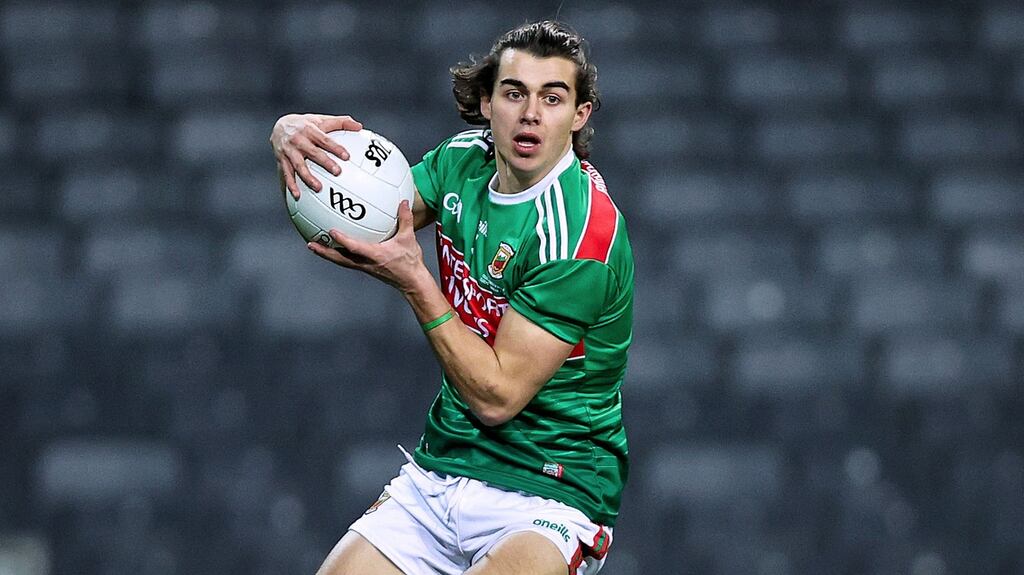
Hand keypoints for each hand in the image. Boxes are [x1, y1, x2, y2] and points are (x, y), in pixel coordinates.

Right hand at [270, 113, 363, 198]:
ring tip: (318, 188)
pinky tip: (297, 195)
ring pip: (299, 165)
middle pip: (313, 152)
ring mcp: (289, 151)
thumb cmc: (306, 125)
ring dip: (308, 177)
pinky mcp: (282, 160)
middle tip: (337, 172)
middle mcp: (298, 140)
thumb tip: (359, 126)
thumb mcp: (321, 120)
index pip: (325, 140)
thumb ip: (341, 123)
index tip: (347, 157)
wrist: (279, 126)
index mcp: (310, 130)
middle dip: (325, 162)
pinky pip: (286, 174)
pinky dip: (291, 184)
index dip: (336, 148)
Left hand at [306, 201, 431, 293]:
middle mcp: (366, 263)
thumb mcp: (409, 239)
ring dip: (326, 254)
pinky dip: (336, 254)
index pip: (355, 248)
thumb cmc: (410, 262)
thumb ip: (406, 219)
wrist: (412, 282)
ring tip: (313, 246)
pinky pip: (347, 260)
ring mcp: (364, 267)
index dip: (343, 240)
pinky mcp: (365, 268)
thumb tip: (404, 202)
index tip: (331, 231)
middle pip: (340, 259)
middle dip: (324, 252)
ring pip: (340, 261)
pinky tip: (332, 247)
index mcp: (376, 255)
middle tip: (310, 243)